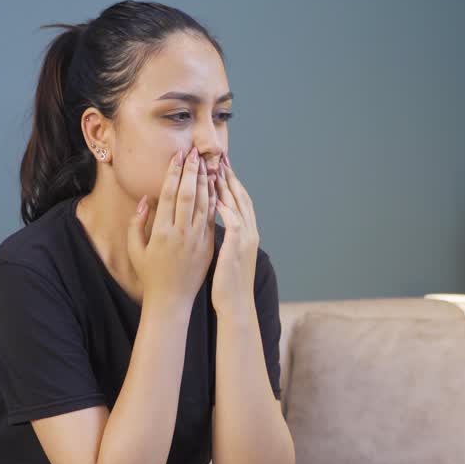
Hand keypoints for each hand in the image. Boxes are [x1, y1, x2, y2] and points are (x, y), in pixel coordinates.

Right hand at [126, 146, 215, 310]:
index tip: (177, 157)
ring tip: (206, 164)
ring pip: (203, 204)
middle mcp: (181, 233)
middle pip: (188, 195)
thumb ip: (136, 223)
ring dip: (205, 182)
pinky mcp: (208, 245)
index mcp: (161, 232)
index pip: (169, 195)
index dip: (173, 173)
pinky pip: (212, 218)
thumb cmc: (150, 273)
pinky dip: (214, 200)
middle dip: (192, 171)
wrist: (171, 299)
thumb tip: (145, 199)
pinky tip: (214, 186)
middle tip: (194, 152)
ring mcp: (197, 239)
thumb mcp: (134, 249)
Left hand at [210, 154, 259, 315]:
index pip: (239, 201)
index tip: (219, 167)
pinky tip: (216, 196)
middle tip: (219, 158)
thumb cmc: (228, 284)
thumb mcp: (227, 256)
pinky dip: (226, 207)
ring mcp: (245, 239)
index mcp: (246, 234)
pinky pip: (233, 221)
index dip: (230, 183)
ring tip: (215, 169)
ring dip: (227, 186)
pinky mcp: (237, 247)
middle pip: (241, 197)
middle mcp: (249, 232)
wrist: (236, 304)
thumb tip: (215, 224)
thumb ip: (225, 238)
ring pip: (237, 205)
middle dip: (230, 177)